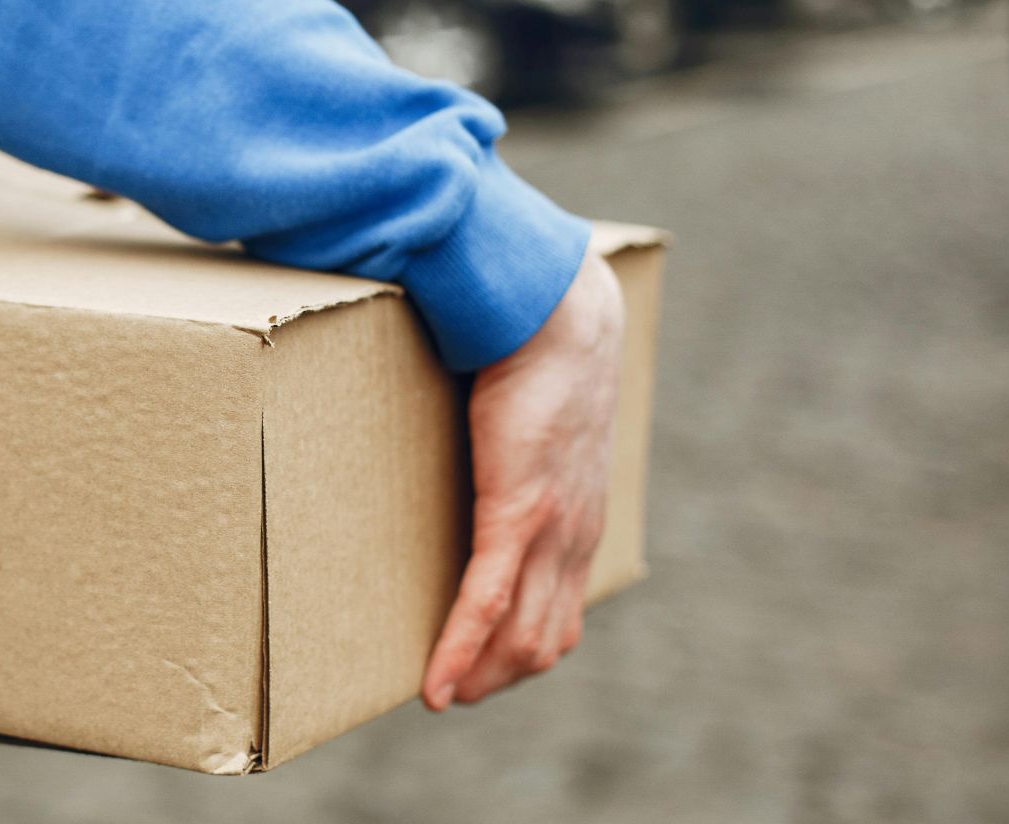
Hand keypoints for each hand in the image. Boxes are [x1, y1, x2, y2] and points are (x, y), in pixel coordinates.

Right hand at [422, 244, 625, 710]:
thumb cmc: (532, 349)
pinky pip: (485, 603)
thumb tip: (475, 441)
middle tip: (448, 691)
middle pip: (542, 640)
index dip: (518, 652)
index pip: (558, 613)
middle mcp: (574, 535)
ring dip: (476, 676)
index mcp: (578, 516)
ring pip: (520, 638)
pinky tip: (431, 686)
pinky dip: (456, 652)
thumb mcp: (529, 415)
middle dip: (495, 677)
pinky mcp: (518, 513)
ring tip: (436, 694)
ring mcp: (551, 530)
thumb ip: (510, 442)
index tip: (475, 668)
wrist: (557, 314)